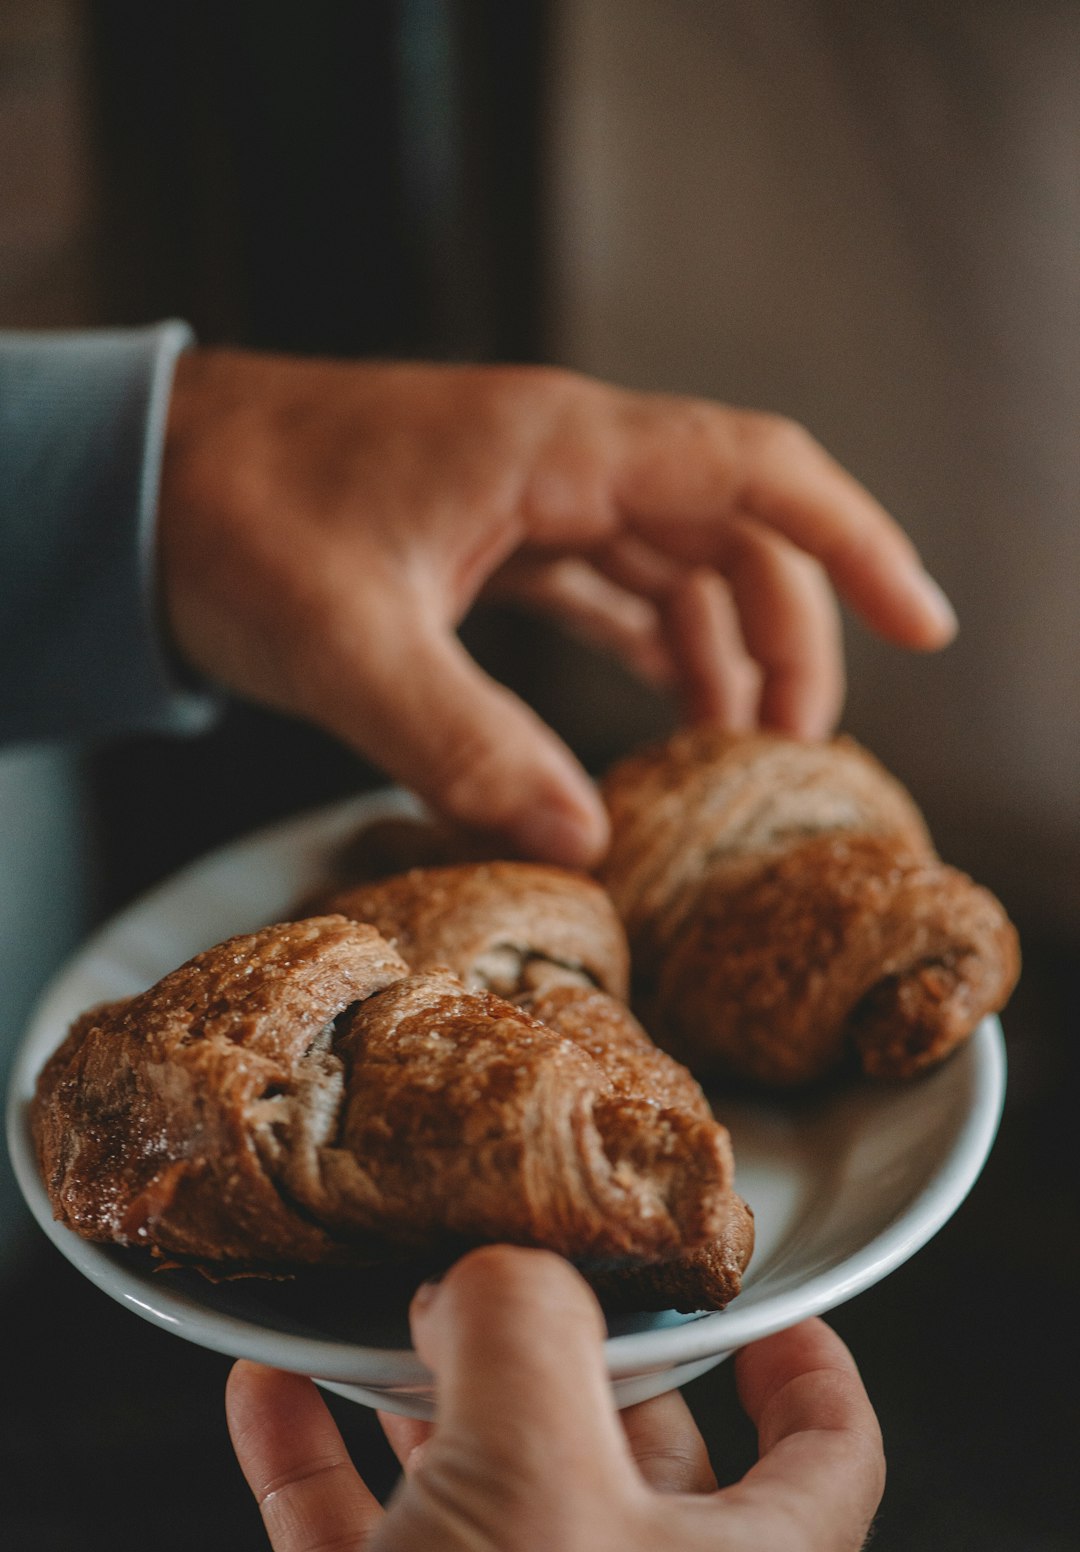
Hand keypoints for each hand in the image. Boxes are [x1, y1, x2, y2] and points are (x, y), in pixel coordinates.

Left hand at [161, 353, 954, 863]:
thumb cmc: (231, 524)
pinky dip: (652, 642)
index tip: (922, 623)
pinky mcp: (494, 531)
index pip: (752, 474)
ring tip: (737, 747)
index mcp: (553, 450)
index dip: (853, 544)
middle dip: (790, 632)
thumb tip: (584, 842)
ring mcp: (530, 491)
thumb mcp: (347, 645)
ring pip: (677, 557)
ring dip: (724, 644)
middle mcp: (561, 457)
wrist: (147, 479)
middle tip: (795, 753)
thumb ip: (463, 745)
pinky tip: (664, 704)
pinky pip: (610, 579)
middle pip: (735, 528)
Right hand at [227, 1246, 884, 1551]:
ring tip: (373, 1307)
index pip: (824, 1447)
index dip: (802, 1357)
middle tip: (498, 1259)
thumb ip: (525, 1332)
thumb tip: (492, 1270)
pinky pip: (368, 1545)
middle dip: (555, 1341)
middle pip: (625, 1436)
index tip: (755, 1291)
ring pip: (484, 1484)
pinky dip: (320, 1462)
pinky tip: (270, 1393)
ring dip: (420, 1390)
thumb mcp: (535, 1484)